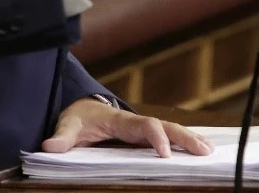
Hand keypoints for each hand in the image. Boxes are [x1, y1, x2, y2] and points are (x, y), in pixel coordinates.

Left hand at [42, 98, 213, 157]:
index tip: (165, 154)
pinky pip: (169, 134)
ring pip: (171, 129)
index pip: (144, 125)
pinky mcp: (145, 133)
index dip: (156, 137)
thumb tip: (48, 147)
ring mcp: (142, 126)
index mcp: (120, 119)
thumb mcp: (67, 126)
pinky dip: (185, 139)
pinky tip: (201, 148)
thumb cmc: (77, 116)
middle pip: (165, 125)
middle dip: (184, 137)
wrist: (81, 105)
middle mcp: (135, 121)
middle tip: (204, 151)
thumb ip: (61, 138)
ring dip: (190, 138)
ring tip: (209, 151)